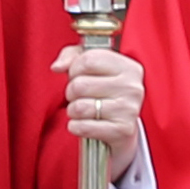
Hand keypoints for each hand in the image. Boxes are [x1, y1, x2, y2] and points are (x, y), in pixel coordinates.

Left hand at [57, 42, 144, 177]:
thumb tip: (57, 67)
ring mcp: (128, 110)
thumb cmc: (104, 91)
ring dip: (73, 110)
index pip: (88, 60)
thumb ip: (71, 57)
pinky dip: (75, 127)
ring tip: (81, 110)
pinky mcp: (122, 131)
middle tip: (79, 96)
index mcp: (128, 67)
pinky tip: (83, 124)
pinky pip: (83, 127)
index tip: (78, 75)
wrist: (122, 127)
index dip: (74, 69)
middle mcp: (132, 87)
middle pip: (80, 85)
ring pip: (79, 107)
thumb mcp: (91, 66)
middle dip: (71, 92)